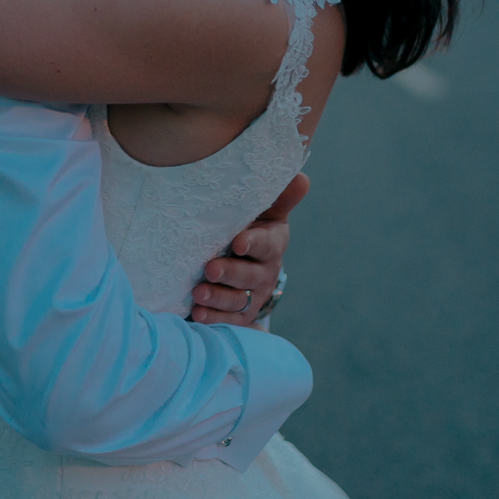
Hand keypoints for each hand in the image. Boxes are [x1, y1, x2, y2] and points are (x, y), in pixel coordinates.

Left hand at [190, 172, 308, 326]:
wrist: (246, 259)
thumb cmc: (252, 226)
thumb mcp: (266, 210)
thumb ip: (280, 196)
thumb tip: (301, 178)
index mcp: (272, 243)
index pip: (266, 244)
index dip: (253, 244)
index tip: (237, 243)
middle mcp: (265, 272)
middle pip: (249, 276)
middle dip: (229, 273)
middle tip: (210, 269)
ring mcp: (252, 295)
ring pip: (237, 301)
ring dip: (217, 298)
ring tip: (198, 294)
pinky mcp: (240, 314)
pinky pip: (227, 320)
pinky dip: (213, 318)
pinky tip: (198, 314)